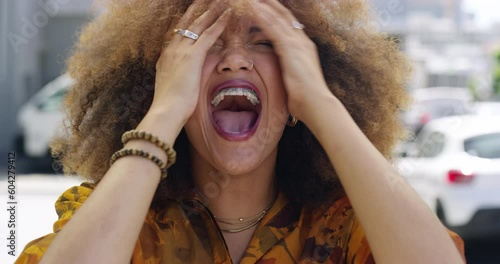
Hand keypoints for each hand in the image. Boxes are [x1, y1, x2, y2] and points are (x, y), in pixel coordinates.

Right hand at [150, 0, 230, 123]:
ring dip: (211, 10)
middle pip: (186, 22)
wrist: (165, 111)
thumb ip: (176, 78)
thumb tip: (182, 80)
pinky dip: (220, 23)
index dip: (186, 21)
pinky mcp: (193, 56)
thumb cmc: (169, 106)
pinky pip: (210, 34)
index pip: (177, 32)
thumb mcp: (170, 86)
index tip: (193, 12)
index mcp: (166, 56)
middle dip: (198, 9)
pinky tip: (229, 14)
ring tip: (220, 1)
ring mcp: (182, 50)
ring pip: (199, 24)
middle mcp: (172, 49)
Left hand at [249, 0, 333, 122]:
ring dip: (263, 7)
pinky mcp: (289, 48)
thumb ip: (291, 70)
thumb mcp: (297, 79)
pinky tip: (252, 9)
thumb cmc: (306, 98)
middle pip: (284, 16)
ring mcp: (296, 43)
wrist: (315, 103)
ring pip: (277, 19)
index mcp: (304, 47)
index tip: (267, 6)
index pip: (289, 25)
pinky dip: (262, 17)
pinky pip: (273, 28)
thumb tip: (285, 73)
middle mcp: (302, 41)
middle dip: (271, 5)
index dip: (278, 14)